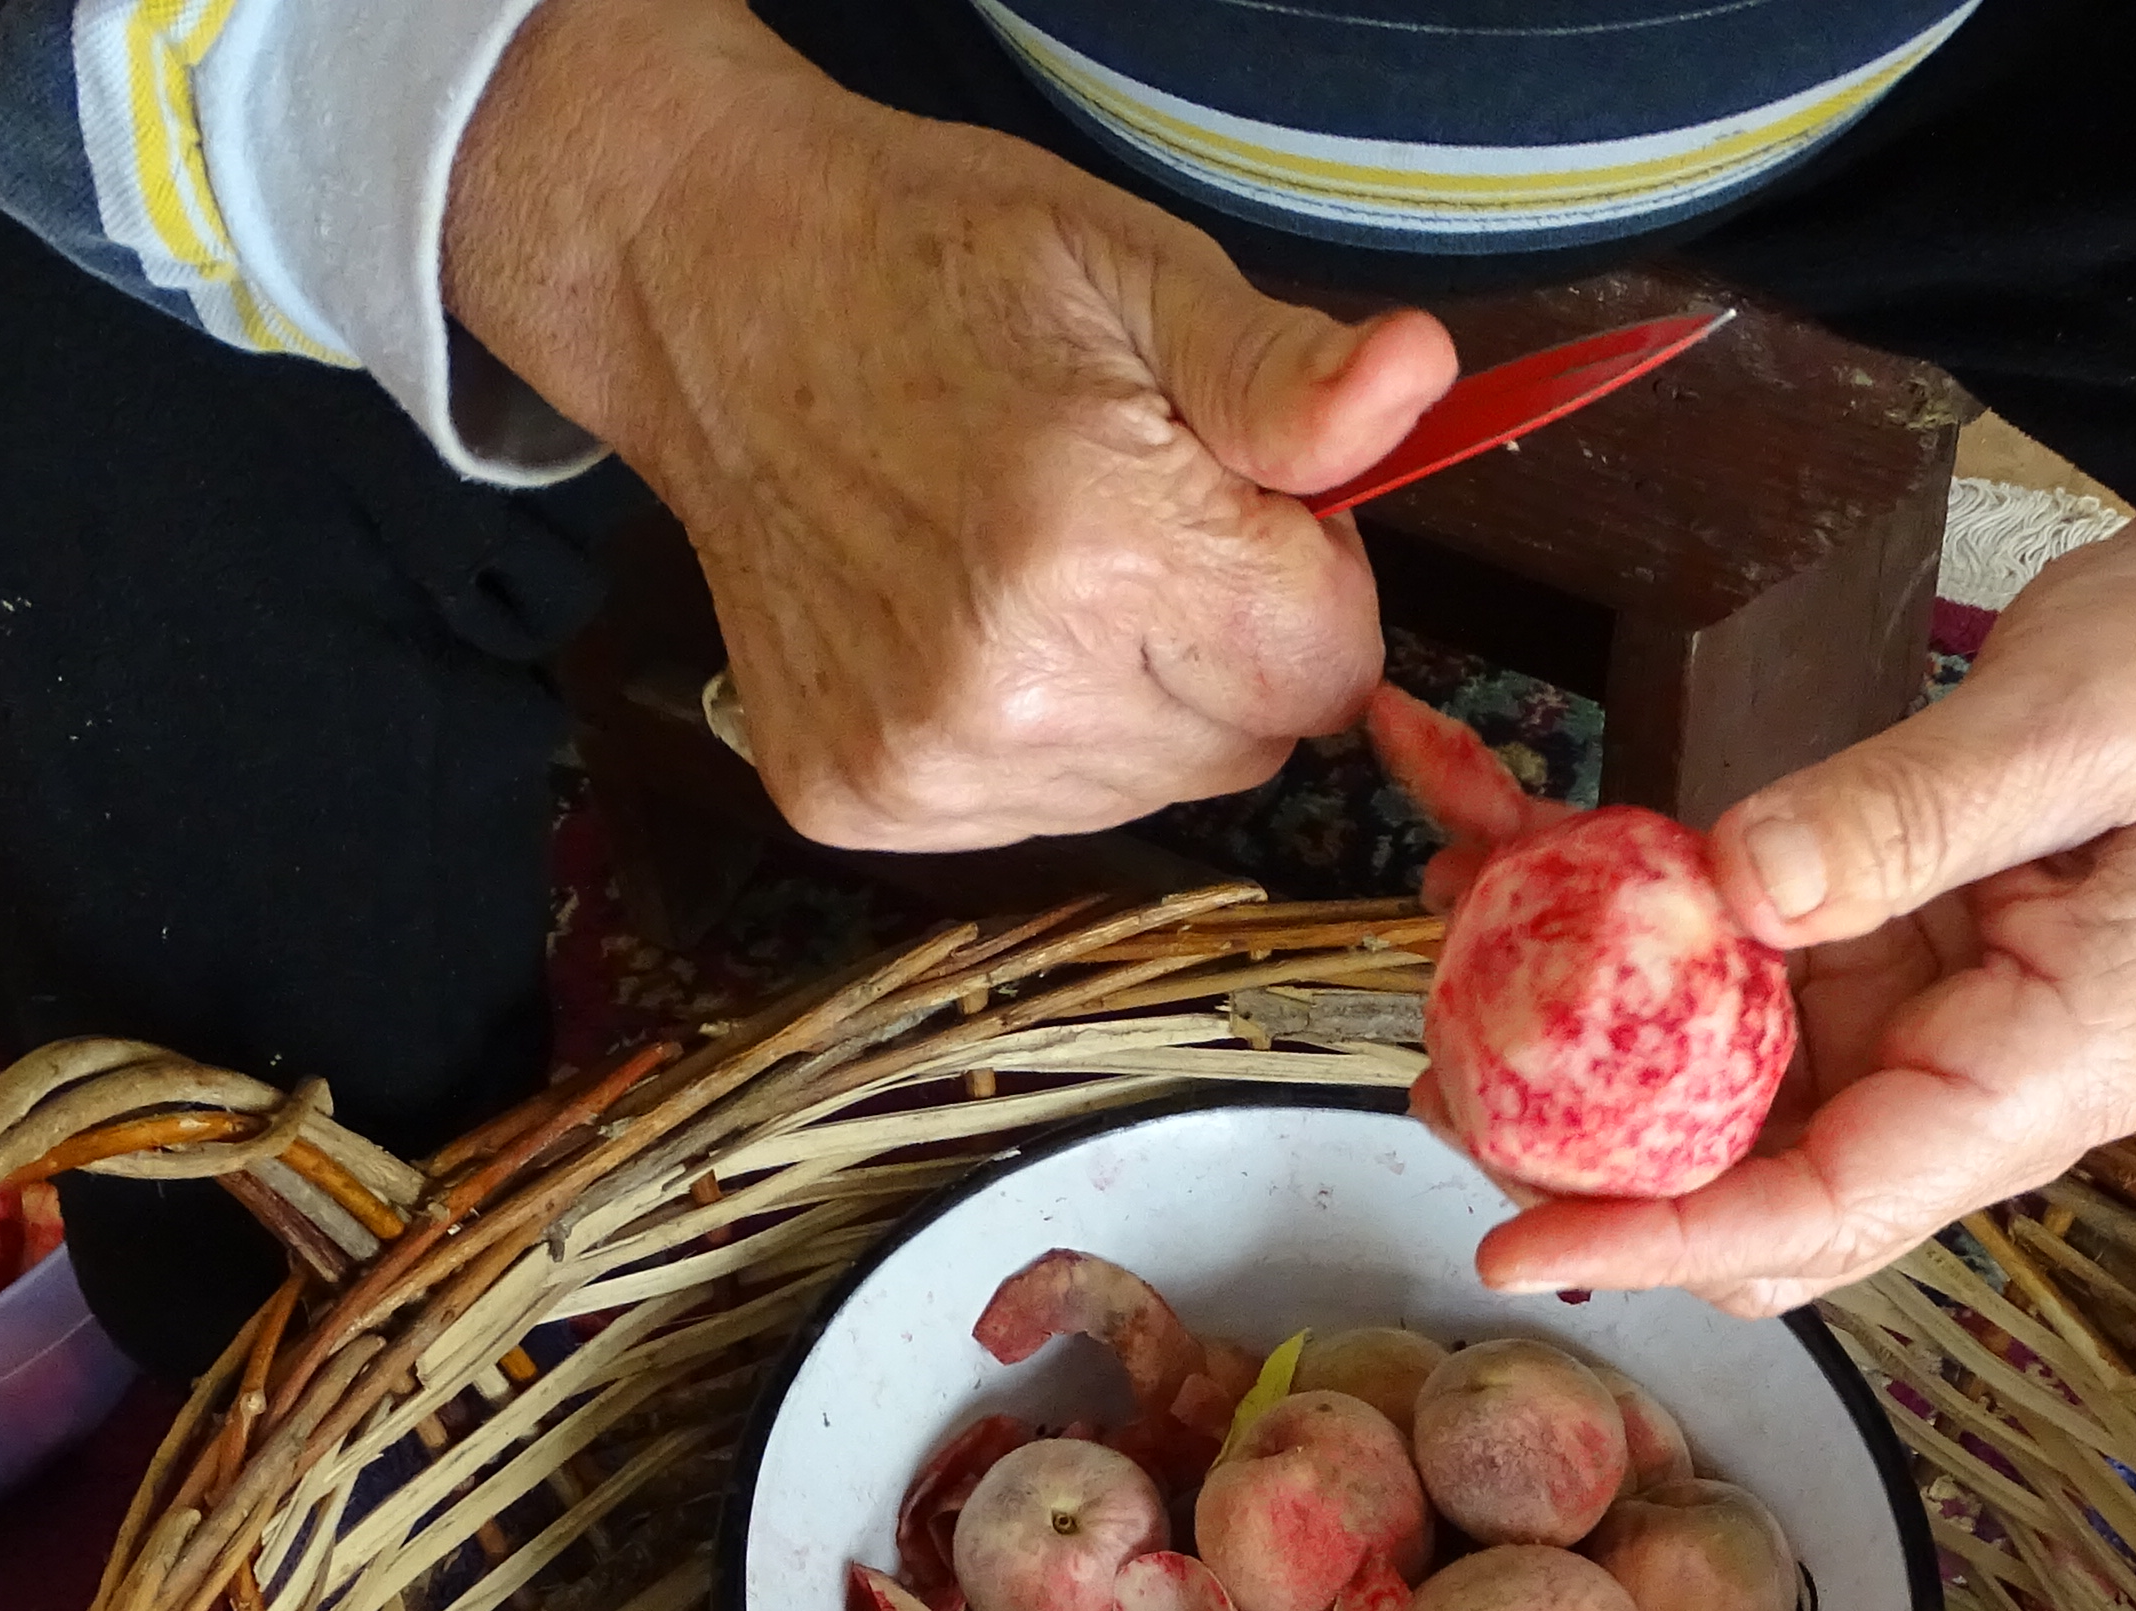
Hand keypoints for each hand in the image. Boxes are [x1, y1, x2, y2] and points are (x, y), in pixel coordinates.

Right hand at [446, 0, 1451, 848]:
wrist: (716, 297)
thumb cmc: (938, 270)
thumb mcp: (1136, 275)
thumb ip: (1284, 375)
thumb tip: (1419, 383)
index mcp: (1097, 547)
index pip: (1330, 666)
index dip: (1308, 575)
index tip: (1229, 496)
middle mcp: (1008, 687)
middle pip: (1252, 741)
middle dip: (1229, 639)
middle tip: (1127, 513)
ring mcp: (922, 761)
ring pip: (1155, 788)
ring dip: (1138, 695)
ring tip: (1039, 565)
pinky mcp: (858, 801)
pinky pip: (1039, 814)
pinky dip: (1037, 733)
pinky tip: (966, 624)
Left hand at [1475, 311, 2135, 1307]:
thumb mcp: (2072, 723)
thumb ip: (1907, 814)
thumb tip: (1735, 891)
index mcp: (2042, 1075)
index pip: (1828, 1208)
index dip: (1662, 1237)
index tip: (1520, 1237)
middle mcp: (1965, 1087)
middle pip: (1745, 1190)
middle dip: (1588, 1156)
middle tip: (1445, 1069)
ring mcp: (1909, 1032)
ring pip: (1707, 1094)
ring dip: (1575, 1032)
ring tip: (1450, 937)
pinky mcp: (1866, 962)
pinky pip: (1716, 978)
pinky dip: (1613, 922)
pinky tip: (1509, 844)